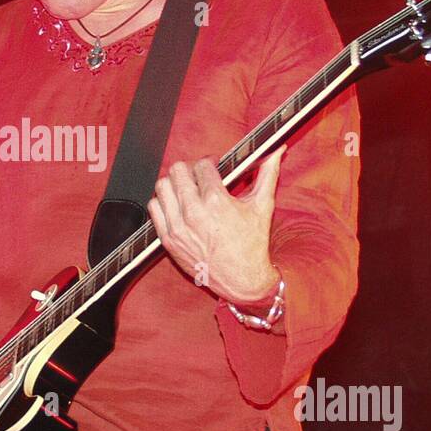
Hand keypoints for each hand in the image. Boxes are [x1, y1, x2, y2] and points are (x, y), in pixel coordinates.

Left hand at [147, 148, 284, 304]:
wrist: (242, 280)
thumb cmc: (253, 245)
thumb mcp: (262, 206)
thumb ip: (268, 174)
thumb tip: (276, 151)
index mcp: (216, 202)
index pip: (202, 165)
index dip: (209, 162)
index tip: (213, 167)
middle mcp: (194, 213)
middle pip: (177, 170)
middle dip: (190, 169)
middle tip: (199, 177)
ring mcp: (178, 227)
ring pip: (162, 186)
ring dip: (174, 184)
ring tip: (187, 190)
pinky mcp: (168, 240)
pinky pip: (154, 208)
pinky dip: (163, 203)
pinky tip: (177, 206)